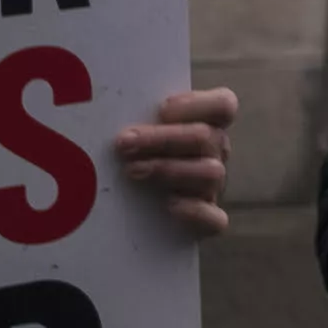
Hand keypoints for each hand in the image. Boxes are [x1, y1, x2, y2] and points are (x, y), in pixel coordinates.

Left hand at [118, 88, 235, 238]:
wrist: (126, 216)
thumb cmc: (129, 158)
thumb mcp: (136, 132)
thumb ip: (135, 116)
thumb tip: (104, 105)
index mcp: (205, 126)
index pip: (223, 105)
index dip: (198, 104)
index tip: (162, 109)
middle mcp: (213, 154)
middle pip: (205, 137)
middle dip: (162, 138)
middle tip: (124, 142)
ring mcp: (212, 189)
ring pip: (210, 173)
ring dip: (170, 169)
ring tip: (131, 171)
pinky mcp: (206, 223)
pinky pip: (215, 219)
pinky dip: (195, 211)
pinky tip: (169, 206)